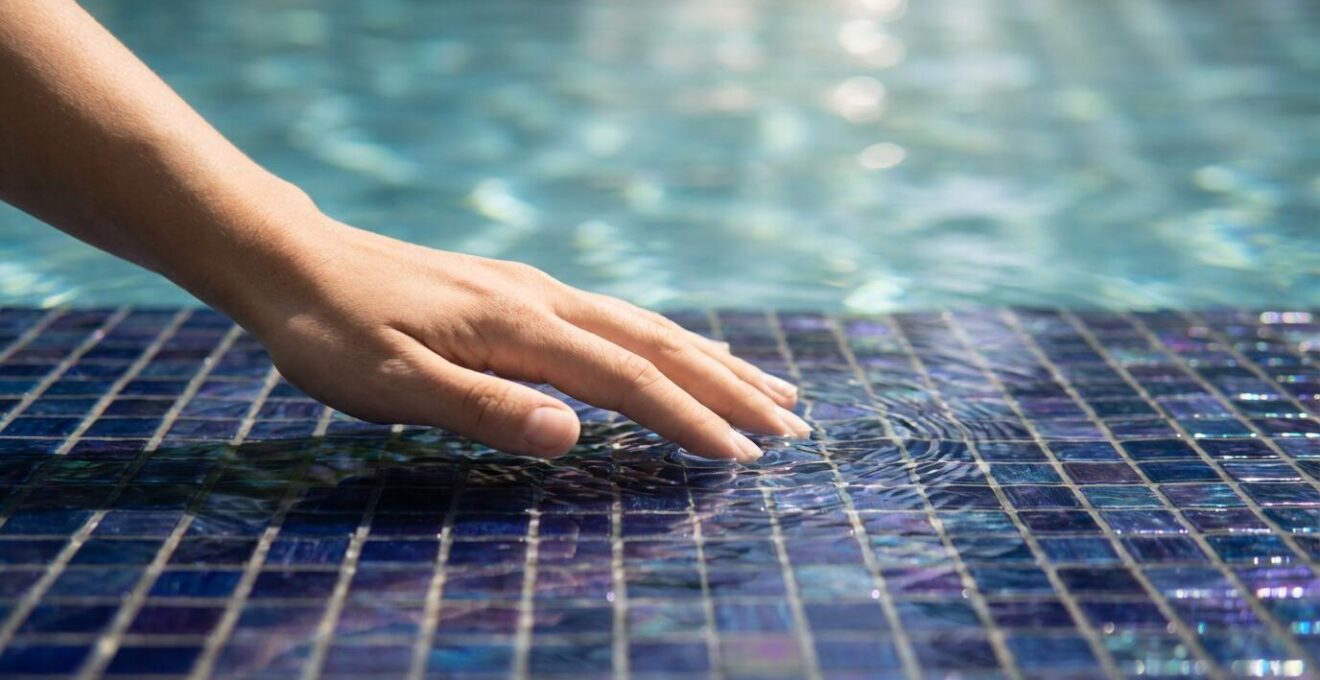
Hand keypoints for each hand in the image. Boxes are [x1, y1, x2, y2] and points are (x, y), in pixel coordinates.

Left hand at [223, 215, 807, 461]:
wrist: (292, 261)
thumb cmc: (331, 332)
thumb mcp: (389, 385)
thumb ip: (482, 409)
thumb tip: (572, 433)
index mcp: (522, 329)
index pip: (629, 381)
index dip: (691, 421)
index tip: (747, 458)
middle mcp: (544, 302)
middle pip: (660, 347)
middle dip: (731, 390)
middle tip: (796, 426)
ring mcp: (536, 292)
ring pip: (647, 327)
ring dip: (713, 362)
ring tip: (769, 388)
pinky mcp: (521, 293)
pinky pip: (617, 319)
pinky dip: (669, 341)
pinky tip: (686, 348)